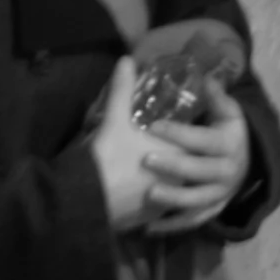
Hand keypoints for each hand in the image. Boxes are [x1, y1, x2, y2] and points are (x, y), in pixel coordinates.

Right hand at [89, 57, 172, 232]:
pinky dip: (150, 200)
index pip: (191, 142)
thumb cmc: (108, 156)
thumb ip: (123, 89)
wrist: (88, 200)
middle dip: (176, 159)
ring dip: (165, 182)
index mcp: (176, 155)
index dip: (185, 134)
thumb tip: (126, 59)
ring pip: (172, 190)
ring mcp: (163, 205)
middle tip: (161, 147)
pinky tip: (139, 191)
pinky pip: (156, 209)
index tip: (176, 125)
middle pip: (184, 167)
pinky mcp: (147, 220)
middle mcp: (177, 182)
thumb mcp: (115, 118)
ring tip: (150, 170)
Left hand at [140, 81, 250, 236]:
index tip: (152, 126)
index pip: (202, 139)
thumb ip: (215, 96)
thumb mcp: (227, 111)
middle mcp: (228, 172)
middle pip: (200, 171)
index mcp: (229, 144)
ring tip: (148, 195)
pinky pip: (192, 221)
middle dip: (173, 166)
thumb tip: (207, 76)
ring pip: (197, 201)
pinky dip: (172, 226)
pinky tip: (149, 228)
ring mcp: (220, 195)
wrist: (246, 162)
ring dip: (173, 200)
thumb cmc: (228, 131)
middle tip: (145, 160)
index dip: (178, 133)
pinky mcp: (212, 211)